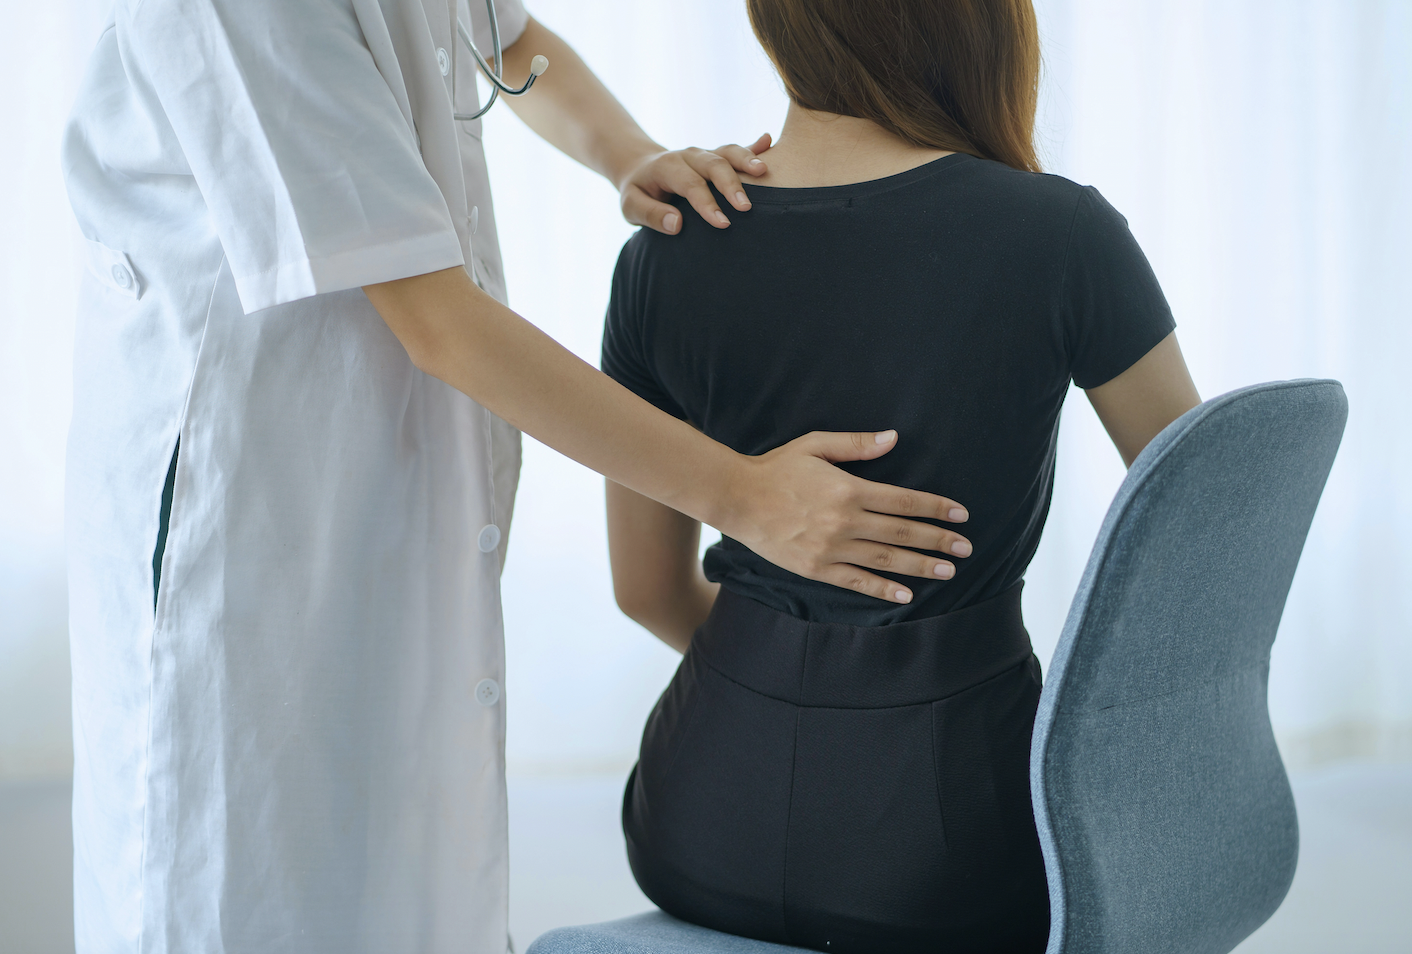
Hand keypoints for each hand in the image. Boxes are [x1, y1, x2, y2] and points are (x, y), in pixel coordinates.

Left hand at [618, 134, 772, 234]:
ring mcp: (704, 154)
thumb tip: (677, 224)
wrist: (639, 168)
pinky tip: (769, 140)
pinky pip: (735, 148)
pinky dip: (753, 145)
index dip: (707, 203)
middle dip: (731, 184)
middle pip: (713, 165)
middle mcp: (688, 155)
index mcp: (667, 167)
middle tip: (746, 207)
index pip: (690, 184)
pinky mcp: (715, 155)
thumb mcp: (631, 206)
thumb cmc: (637, 192)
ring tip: (765, 170)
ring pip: (727, 152)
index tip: (723, 223)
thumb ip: (651, 214)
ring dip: (747, 159)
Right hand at [715, 430, 972, 604]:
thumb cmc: (776, 467)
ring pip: (885, 559)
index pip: (904, 501)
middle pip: (902, 532)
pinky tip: (905, 595)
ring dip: (919, 565)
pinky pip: (857, 582)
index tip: (961, 515)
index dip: (936, 507)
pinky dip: (882, 589)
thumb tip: (894, 438)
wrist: (737, 498)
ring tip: (948, 570)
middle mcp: (844, 521)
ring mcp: (831, 547)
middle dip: (938, 540)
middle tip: (966, 548)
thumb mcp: (815, 445)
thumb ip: (856, 444)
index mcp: (848, 489)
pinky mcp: (817, 568)